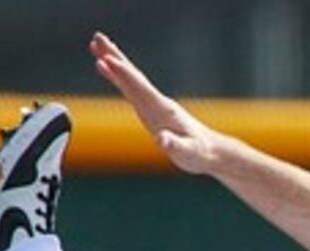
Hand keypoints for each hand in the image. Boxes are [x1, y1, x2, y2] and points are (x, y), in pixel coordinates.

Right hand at [92, 35, 234, 177]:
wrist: (212, 151)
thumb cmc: (200, 154)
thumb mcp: (188, 153)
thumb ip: (175, 145)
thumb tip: (162, 140)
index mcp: (163, 110)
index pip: (140, 87)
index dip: (123, 74)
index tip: (106, 58)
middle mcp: (157, 102)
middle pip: (133, 75)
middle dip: (115, 57)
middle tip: (97, 37)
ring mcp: (154, 103)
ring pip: (130, 78)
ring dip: (114, 61)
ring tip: (96, 44)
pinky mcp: (151, 108)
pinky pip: (131, 88)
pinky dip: (118, 76)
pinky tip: (106, 68)